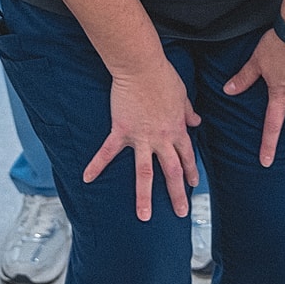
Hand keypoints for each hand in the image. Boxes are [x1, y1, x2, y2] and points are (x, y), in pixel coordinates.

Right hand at [83, 57, 200, 220]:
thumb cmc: (164, 77)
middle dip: (177, 194)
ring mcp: (141, 137)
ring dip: (144, 196)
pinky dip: (97, 165)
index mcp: (177, 129)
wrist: (142, 67)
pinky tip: (87, 178)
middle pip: (171, 171)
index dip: (190, 171)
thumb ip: (188, 111)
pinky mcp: (121, 130)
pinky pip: (108, 152)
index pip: (187, 156)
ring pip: (144, 172)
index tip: (193, 184)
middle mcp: (162, 138)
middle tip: (181, 214)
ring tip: (144, 216)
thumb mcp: (183, 95)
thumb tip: (197, 121)